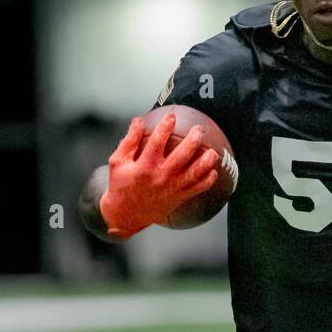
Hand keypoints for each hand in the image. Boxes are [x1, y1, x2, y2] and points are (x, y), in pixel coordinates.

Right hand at [99, 113, 219, 237]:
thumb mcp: (118, 162)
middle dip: (193, 140)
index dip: (165, 127)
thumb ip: (129, 141)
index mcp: (144, 166)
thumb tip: (138, 121)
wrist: (126, 215)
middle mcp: (160, 177)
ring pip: (193, 174)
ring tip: (213, 152)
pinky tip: (213, 172)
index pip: (157, 142)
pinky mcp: (178, 198)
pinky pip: (196, 189)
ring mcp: (171, 189)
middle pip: (181, 156)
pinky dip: (207, 181)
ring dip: (205, 162)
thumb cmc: (121, 186)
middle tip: (199, 130)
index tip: (172, 116)